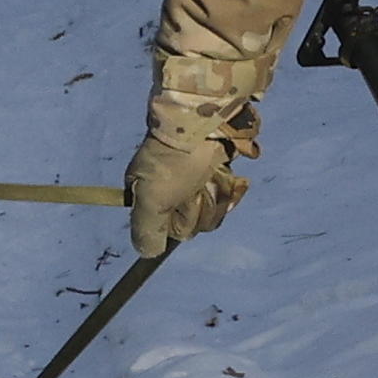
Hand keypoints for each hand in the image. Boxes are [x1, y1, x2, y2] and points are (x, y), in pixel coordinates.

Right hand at [125, 123, 247, 256]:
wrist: (203, 122)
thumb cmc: (173, 164)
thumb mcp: (152, 201)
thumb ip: (146, 231)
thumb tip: (148, 254)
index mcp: (149, 196)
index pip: (171, 231)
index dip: (181, 222)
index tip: (182, 203)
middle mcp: (171, 191)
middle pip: (195, 223)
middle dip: (202, 207)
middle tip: (196, 185)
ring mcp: (195, 181)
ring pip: (213, 209)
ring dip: (217, 195)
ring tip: (211, 174)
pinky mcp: (217, 172)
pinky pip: (229, 195)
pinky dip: (231, 187)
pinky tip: (227, 172)